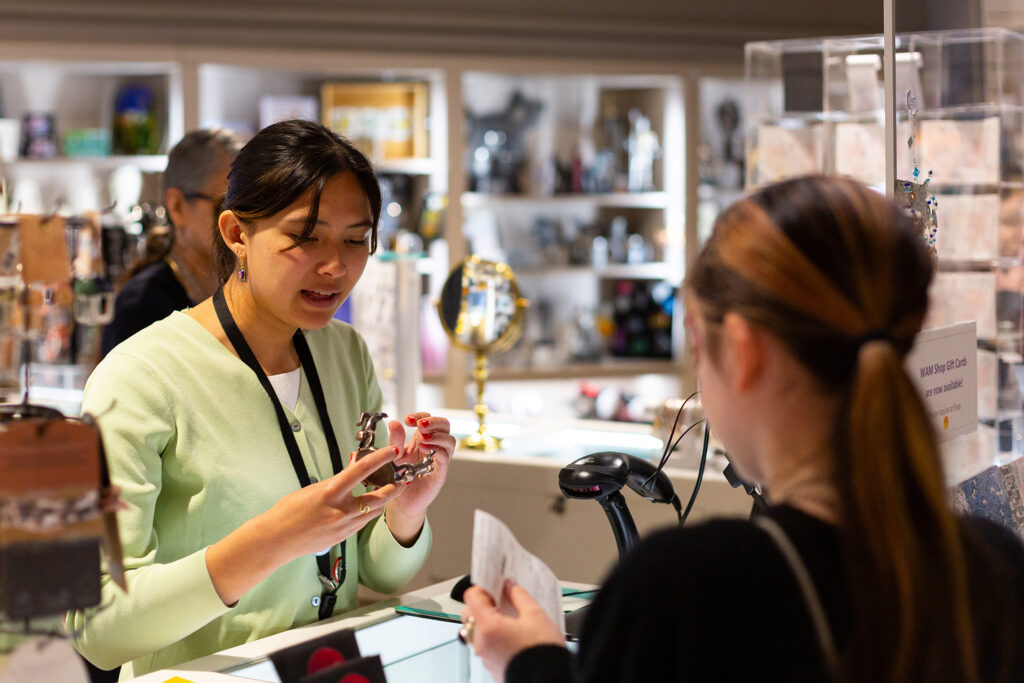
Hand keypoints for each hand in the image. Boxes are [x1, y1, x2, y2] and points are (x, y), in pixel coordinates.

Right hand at [206, 444, 404, 605]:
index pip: (361, 471)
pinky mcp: (343, 538)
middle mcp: (340, 511)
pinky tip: (367, 506)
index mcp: (330, 493)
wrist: (276, 540)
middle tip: (402, 478)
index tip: (393, 450)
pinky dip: (367, 513)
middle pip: (379, 498)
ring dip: (381, 500)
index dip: (380, 458)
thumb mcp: (313, 489)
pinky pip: (362, 523)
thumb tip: (353, 465)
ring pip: (373, 512)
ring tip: (387, 489)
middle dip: (394, 487)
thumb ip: (336, 479)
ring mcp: (343, 527)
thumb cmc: (289, 511)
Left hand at [383, 412, 455, 542]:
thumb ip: (395, 441)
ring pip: (450, 440)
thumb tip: (394, 422)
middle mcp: (434, 447)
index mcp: (422, 439)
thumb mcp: (394, 456)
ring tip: (422, 439)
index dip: (420, 416)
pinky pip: (446, 458)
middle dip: (434, 422)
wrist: (401, 502)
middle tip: (420, 425)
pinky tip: (424, 450)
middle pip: (445, 426)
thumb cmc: (398, 478)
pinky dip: (437, 450)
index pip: (428, 419)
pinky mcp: (440, 473)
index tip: (407, 420)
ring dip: (437, 436)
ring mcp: (439, 460)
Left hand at [461, 581, 566, 681]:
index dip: (483, 588)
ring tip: (509, 619)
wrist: (548, 680)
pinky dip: (492, 636)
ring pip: (475, 630)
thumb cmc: (543, 653)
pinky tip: (510, 634)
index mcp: (489, 627)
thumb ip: (519, 595)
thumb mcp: (535, 615)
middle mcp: (481, 642)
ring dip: (487, 620)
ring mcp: (484, 656)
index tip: (495, 586)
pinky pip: (484, 644)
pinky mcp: (490, 665)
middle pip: (469, 613)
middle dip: (483, 604)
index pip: (471, 597)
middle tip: (501, 600)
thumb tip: (509, 586)